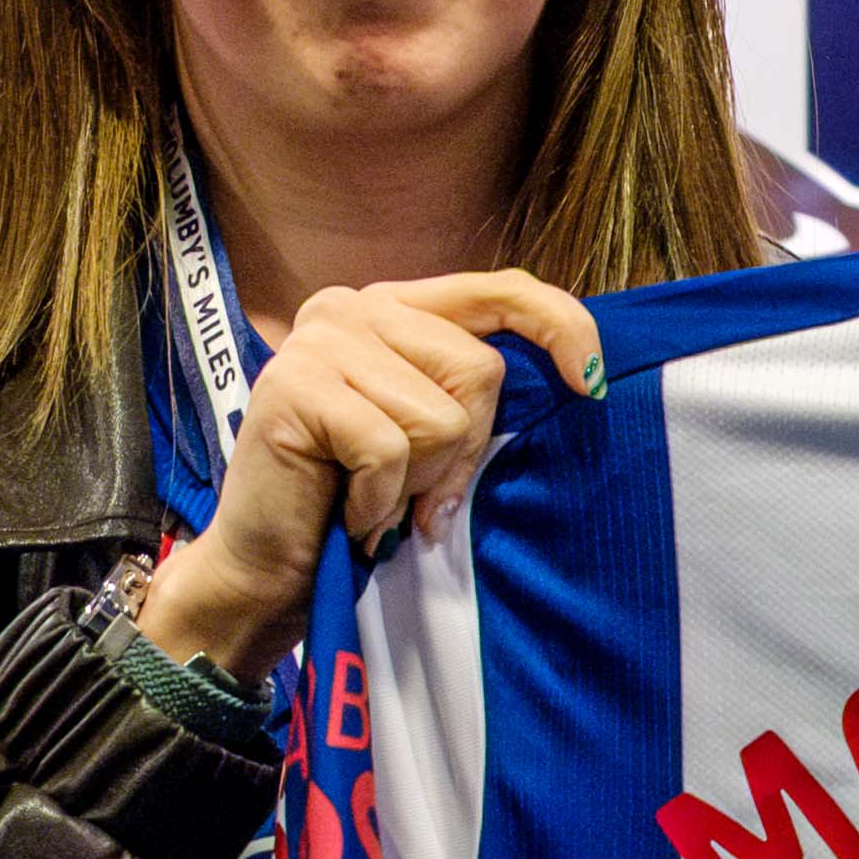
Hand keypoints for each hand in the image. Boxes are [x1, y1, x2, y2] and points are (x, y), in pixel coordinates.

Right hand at [136, 270, 601, 675]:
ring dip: (416, 482)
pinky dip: (379, 500)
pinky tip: (348, 510)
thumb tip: (579, 378)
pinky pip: (389, 449)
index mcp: (395, 307)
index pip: (501, 289)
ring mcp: (319, 339)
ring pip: (440, 416)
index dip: (560, 327)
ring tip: (372, 498)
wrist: (268, 570)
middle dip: (461, 452)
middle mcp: (354, 305)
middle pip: (479, 370)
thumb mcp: (432, 439)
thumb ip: (474, 397)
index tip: (590, 384)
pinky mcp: (296, 386)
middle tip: (412, 493)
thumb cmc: (358, 505)